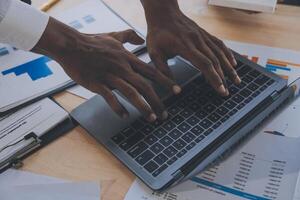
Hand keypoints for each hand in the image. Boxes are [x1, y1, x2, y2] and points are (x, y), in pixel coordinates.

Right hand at [33, 17, 179, 120]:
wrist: (71, 45)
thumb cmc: (92, 41)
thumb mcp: (114, 36)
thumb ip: (129, 36)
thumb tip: (140, 38)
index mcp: (127, 58)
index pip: (151, 71)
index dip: (165, 81)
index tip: (177, 91)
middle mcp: (122, 67)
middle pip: (145, 86)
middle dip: (157, 101)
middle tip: (164, 114)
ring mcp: (109, 76)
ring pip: (131, 93)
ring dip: (143, 107)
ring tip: (151, 118)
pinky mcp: (97, 83)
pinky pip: (110, 97)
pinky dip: (118, 107)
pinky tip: (124, 116)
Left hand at [142, 0, 240, 95]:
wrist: (162, 12)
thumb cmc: (157, 34)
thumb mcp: (154, 54)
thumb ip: (163, 71)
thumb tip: (174, 88)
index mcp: (185, 46)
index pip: (204, 64)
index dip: (214, 78)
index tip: (220, 89)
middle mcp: (197, 40)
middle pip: (215, 61)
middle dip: (223, 78)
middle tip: (227, 92)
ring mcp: (202, 36)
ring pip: (220, 53)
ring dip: (229, 68)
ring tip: (236, 80)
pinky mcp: (204, 33)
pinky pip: (219, 44)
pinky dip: (227, 54)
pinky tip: (233, 63)